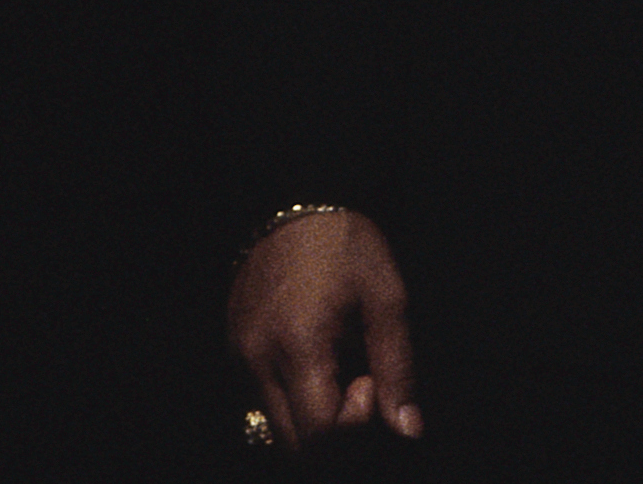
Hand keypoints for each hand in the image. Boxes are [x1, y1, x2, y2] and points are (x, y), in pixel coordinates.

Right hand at [228, 207, 420, 449]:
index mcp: (298, 346)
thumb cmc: (346, 244)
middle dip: (334, 429)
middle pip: (294, 442)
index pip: (320, 434)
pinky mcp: (235, 347)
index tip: (371, 379)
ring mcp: (240, 355)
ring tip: (339, 367)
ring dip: (313, 416)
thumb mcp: (387, 299)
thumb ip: (397, 369)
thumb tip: (407, 430)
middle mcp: (258, 359)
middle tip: (359, 379)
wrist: (296, 201)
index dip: (355, 424)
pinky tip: (318, 359)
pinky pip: (264, 397)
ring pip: (277, 424)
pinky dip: (294, 396)